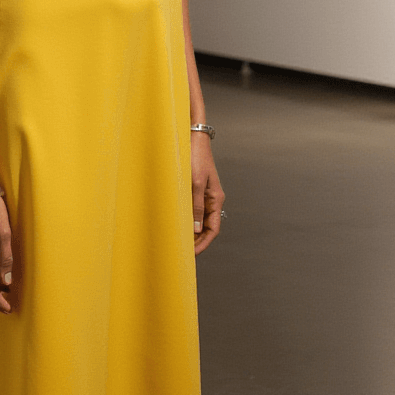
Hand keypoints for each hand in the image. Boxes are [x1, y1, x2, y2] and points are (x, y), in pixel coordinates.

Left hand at [191, 133, 223, 255]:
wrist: (193, 139)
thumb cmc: (195, 159)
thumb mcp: (194, 184)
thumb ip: (195, 207)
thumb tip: (195, 229)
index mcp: (216, 199)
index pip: (213, 229)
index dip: (203, 244)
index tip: (193, 254)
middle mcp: (212, 200)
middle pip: (207, 228)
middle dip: (197, 242)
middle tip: (184, 253)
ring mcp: (205, 195)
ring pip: (200, 221)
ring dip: (192, 233)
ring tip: (181, 243)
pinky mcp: (197, 190)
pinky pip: (194, 211)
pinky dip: (188, 221)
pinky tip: (179, 226)